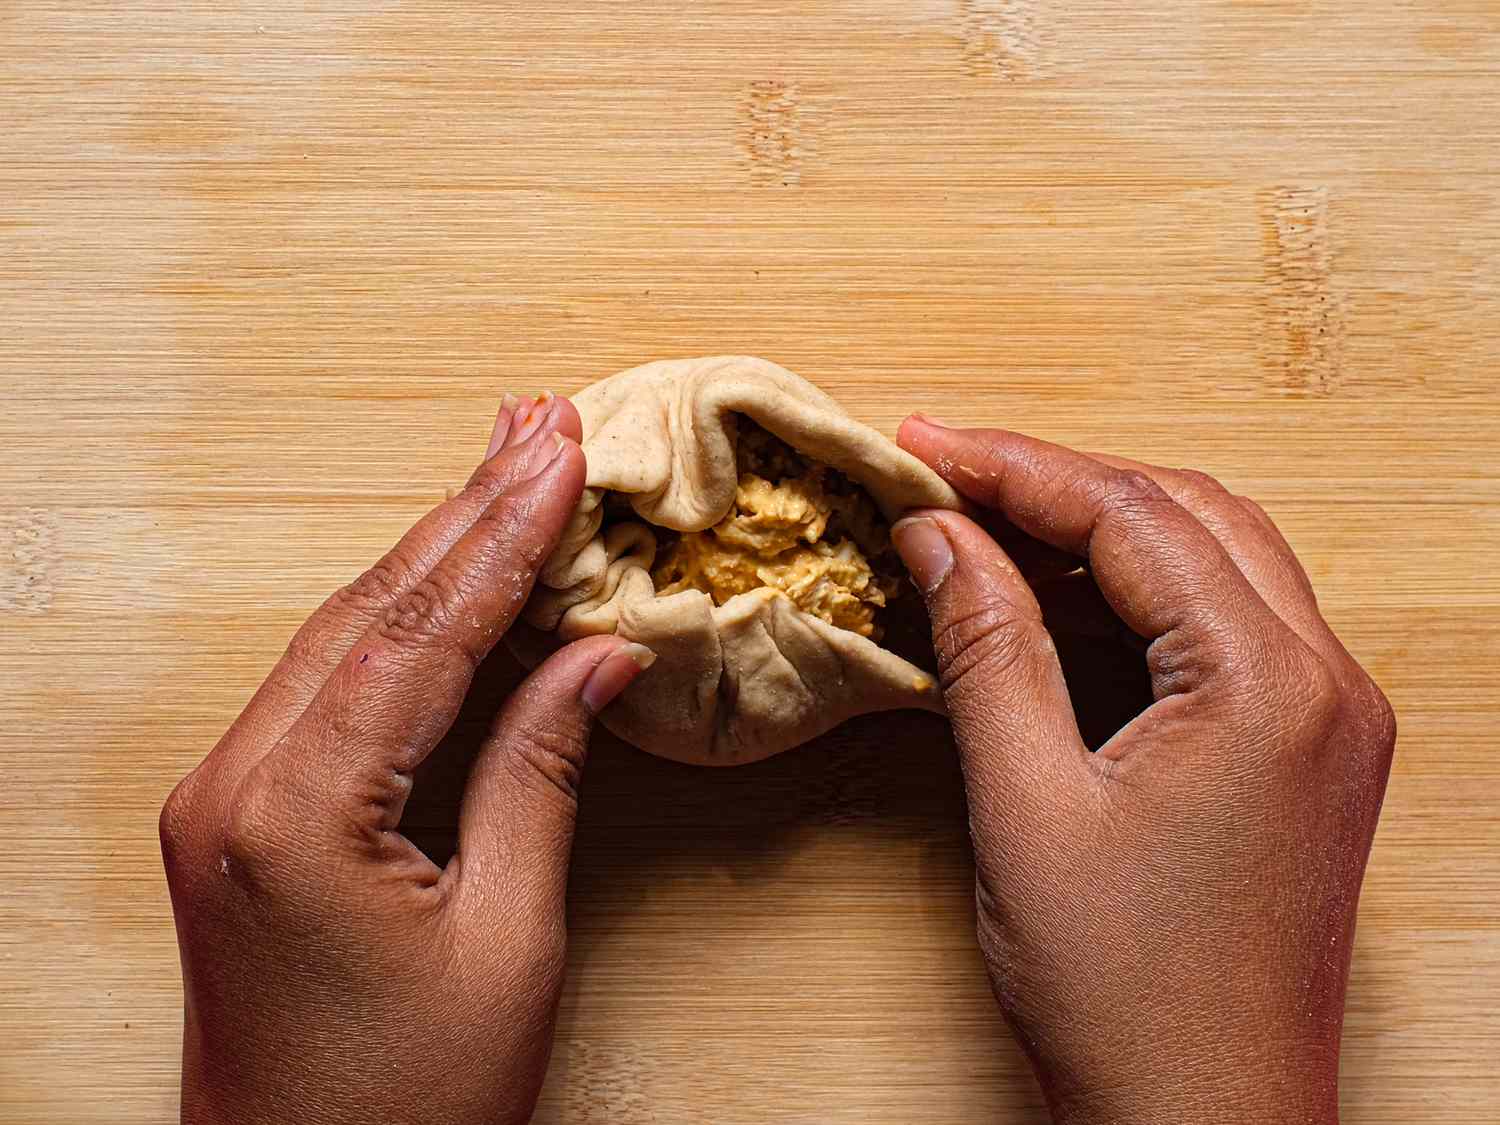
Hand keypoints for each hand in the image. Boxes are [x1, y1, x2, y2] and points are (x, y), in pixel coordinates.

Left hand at [159, 394, 655, 1124]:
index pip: (419, 636)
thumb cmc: (408, 1102)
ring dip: (431, 551)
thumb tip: (598, 651)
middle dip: (465, 512)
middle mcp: (234, 787)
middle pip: (369, 611)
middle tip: (539, 426)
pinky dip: (398, 619)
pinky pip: (324, 683)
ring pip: (341, 634)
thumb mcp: (508, 937)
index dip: (504, 537)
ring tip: (506, 470)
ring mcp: (221, 796)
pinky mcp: (235, 814)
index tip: (563, 457)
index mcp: (296, 818)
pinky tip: (447, 574)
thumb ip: (542, 770)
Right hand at [891, 417, 1394, 1124]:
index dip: (1013, 466)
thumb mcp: (1026, 804)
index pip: (1132, 516)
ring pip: (1214, 559)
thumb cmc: (1125, 992)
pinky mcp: (1307, 753)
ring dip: (1102, 531)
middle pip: (1187, 514)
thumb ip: (988, 646)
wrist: (1203, 1124)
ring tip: (986, 526)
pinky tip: (1055, 600)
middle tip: (946, 474)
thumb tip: (939, 533)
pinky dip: (1138, 596)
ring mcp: (1329, 719)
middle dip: (1060, 481)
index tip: (922, 443)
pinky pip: (1226, 627)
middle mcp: (1326, 684)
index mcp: (1269, 688)